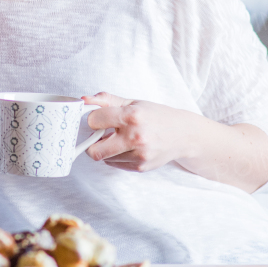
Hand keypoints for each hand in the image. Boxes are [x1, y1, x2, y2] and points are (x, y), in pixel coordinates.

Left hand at [81, 92, 196, 172]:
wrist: (183, 134)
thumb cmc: (156, 116)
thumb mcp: (133, 103)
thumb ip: (106, 100)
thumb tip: (84, 100)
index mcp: (132, 116)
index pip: (94, 121)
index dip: (93, 120)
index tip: (98, 119)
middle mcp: (135, 137)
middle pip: (94, 151)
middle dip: (91, 144)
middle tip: (99, 136)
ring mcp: (139, 154)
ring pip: (104, 158)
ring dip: (106, 149)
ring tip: (120, 139)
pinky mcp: (140, 166)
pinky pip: (115, 164)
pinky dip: (116, 156)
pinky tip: (128, 147)